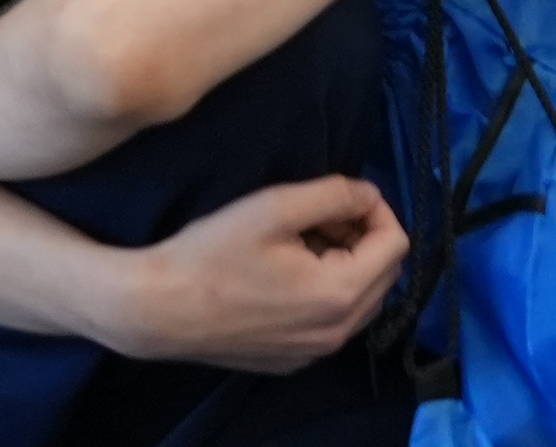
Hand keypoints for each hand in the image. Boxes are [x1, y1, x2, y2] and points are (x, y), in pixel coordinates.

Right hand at [112, 175, 410, 374]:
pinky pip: (331, 322)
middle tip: (318, 216)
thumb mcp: (274, 207)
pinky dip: (324, 292)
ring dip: (345, 264)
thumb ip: (334, 194)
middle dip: (362, 237)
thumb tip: (369, 194)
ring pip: (360, 300)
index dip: (376, 209)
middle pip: (384, 274)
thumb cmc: (213, 254)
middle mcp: (336, 333)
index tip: (341, 196)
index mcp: (340, 294)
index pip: (396, 244)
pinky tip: (284, 273)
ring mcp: (314, 353)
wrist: (159, 310)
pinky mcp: (292, 361)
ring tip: (301, 240)